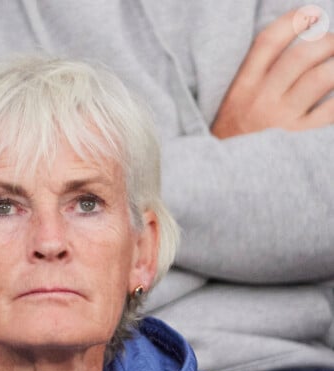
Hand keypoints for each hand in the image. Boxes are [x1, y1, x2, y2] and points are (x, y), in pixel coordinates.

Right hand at [212, 7, 333, 137]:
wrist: (224, 178)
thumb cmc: (234, 138)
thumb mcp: (234, 102)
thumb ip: (257, 75)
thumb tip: (292, 48)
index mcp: (244, 86)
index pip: (269, 41)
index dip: (293, 21)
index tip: (312, 14)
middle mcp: (262, 100)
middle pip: (301, 55)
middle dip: (326, 41)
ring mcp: (282, 120)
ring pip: (320, 78)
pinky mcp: (298, 140)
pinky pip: (330, 111)